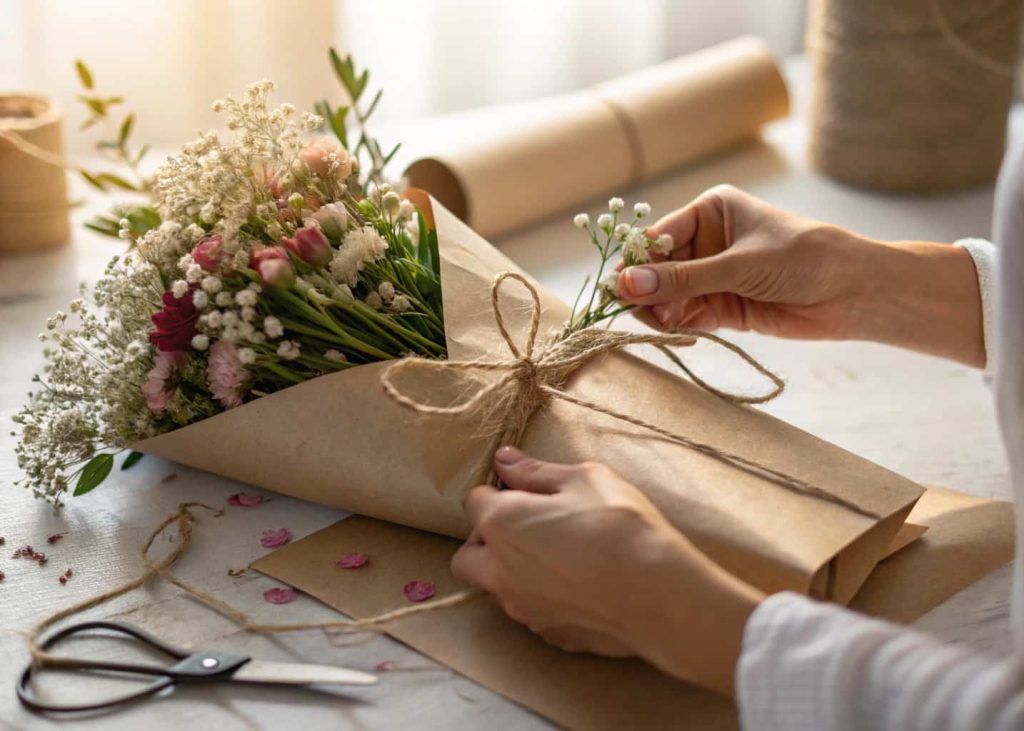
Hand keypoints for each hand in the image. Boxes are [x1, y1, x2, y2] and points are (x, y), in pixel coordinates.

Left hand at [451, 446, 764, 695]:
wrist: (657, 592)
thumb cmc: (620, 525)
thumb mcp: (583, 479)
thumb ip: (535, 472)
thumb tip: (505, 459)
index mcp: (501, 524)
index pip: (475, 501)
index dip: (499, 492)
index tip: (526, 489)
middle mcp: (500, 570)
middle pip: (468, 556)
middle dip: (486, 541)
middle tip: (528, 526)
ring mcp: (522, 608)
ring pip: (497, 588)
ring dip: (512, 571)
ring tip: (558, 556)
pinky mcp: (549, 633)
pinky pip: (532, 611)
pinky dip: (543, 598)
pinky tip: (579, 586)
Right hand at [617, 185, 984, 366]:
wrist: (853, 293)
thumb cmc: (803, 258)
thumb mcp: (739, 265)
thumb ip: (682, 279)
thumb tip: (625, 285)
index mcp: (709, 212)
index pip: (657, 237)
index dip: (636, 263)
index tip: (617, 287)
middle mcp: (704, 242)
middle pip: (655, 269)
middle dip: (644, 291)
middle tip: (638, 311)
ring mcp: (711, 277)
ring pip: (666, 296)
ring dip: (658, 312)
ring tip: (664, 324)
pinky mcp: (721, 307)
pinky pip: (684, 317)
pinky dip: (676, 327)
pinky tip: (683, 333)